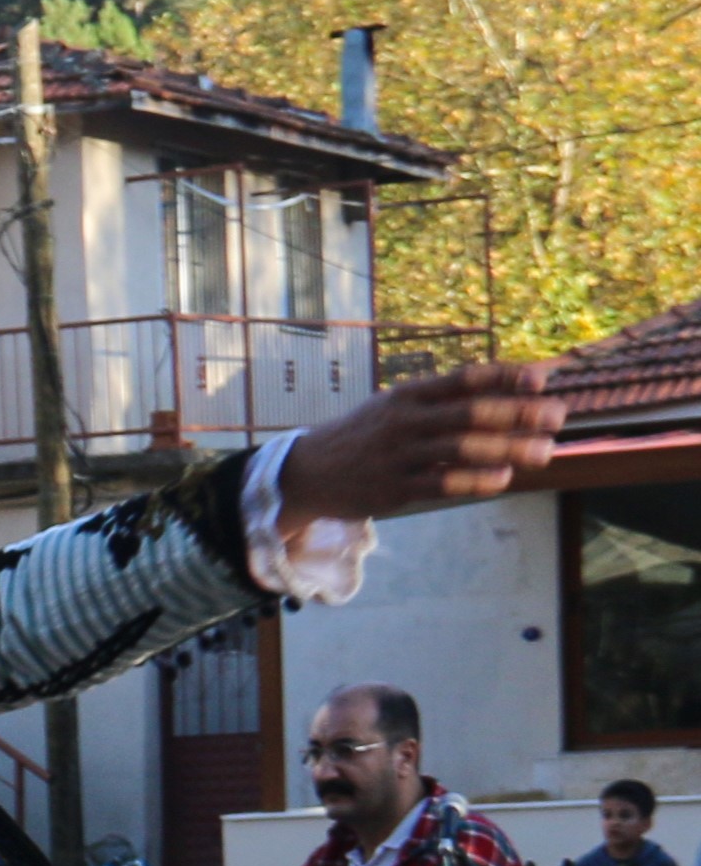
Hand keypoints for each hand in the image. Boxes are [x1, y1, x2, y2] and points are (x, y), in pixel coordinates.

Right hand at [273, 361, 565, 526]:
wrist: (309, 472)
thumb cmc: (367, 436)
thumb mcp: (395, 407)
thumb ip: (443, 402)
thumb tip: (507, 394)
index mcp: (408, 396)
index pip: (463, 379)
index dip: (505, 377)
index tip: (541, 378)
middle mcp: (404, 421)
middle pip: (470, 413)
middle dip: (519, 413)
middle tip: (557, 416)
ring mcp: (399, 455)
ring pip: (462, 449)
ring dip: (509, 449)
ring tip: (545, 451)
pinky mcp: (394, 488)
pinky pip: (443, 483)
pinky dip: (477, 480)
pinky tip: (504, 478)